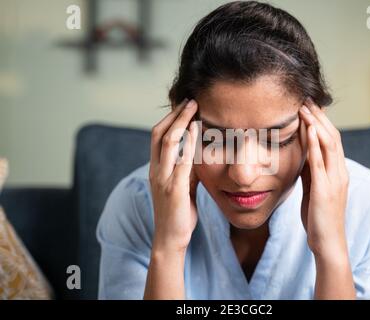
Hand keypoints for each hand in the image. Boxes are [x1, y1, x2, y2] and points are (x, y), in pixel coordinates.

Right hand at [149, 98, 199, 252]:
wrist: (170, 239)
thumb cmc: (177, 213)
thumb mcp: (182, 187)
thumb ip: (186, 171)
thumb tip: (196, 155)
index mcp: (155, 169)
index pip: (157, 137)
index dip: (169, 119)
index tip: (183, 107)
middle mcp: (156, 170)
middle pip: (159, 133)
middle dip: (174, 114)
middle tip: (190, 100)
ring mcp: (163, 178)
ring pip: (168, 141)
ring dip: (180, 121)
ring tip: (193, 106)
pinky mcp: (174, 188)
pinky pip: (181, 159)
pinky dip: (188, 141)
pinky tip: (197, 129)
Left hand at [298, 98, 349, 259]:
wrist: (327, 242)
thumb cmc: (318, 216)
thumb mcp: (313, 188)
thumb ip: (311, 171)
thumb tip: (303, 153)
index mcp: (337, 171)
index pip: (332, 139)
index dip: (322, 121)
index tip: (309, 105)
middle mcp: (340, 172)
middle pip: (333, 136)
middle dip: (320, 116)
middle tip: (306, 98)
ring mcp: (335, 180)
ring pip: (329, 144)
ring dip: (317, 123)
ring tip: (305, 107)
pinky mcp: (325, 189)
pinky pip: (320, 161)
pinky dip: (315, 143)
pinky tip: (309, 128)